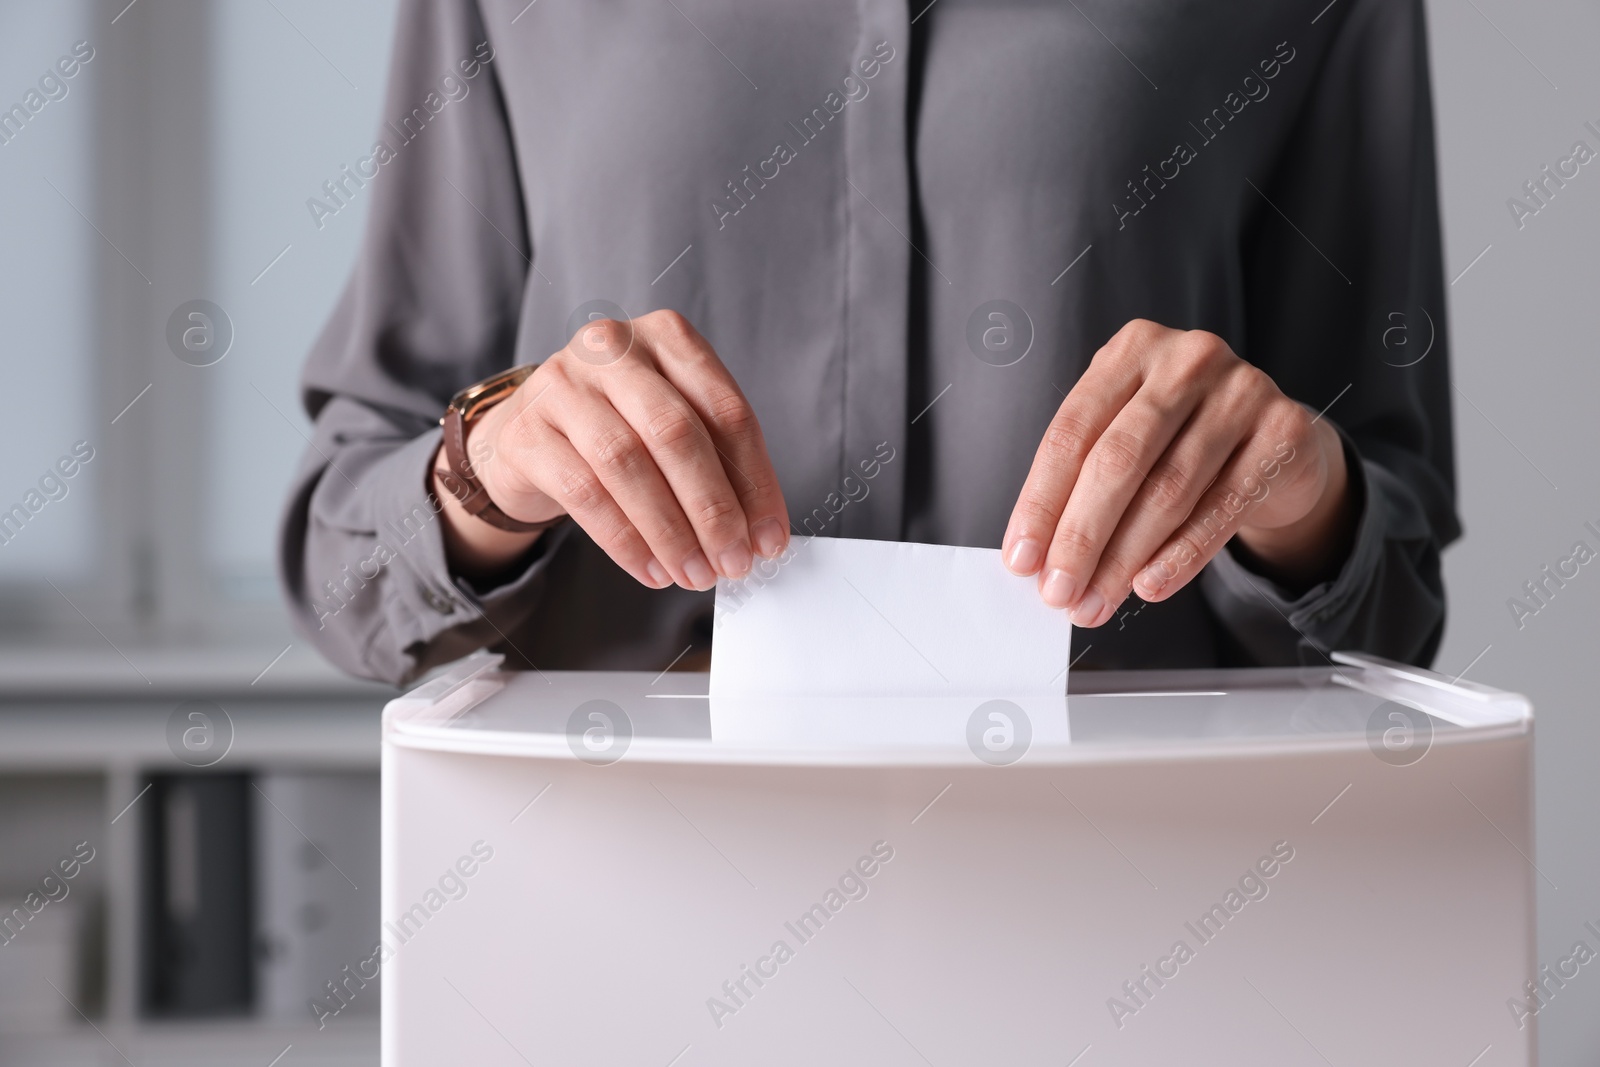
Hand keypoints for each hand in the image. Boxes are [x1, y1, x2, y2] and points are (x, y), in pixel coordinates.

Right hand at [436, 309, 789, 589]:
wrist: (530, 435)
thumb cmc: (616, 427)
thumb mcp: (671, 426)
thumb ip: (717, 464)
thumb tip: (760, 534)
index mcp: (667, 336)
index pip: (725, 412)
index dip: (755, 481)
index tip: (770, 536)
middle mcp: (611, 348)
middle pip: (676, 434)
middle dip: (713, 509)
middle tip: (733, 561)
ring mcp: (561, 385)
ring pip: (628, 464)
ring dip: (671, 531)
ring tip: (694, 573)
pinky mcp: (526, 432)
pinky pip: (584, 494)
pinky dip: (626, 541)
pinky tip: (652, 569)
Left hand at [1002, 319, 1354, 625]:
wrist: (1278, 442)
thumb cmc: (1184, 440)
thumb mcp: (1129, 437)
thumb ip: (1083, 482)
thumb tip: (1039, 558)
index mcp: (1132, 350)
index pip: (1072, 432)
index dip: (1041, 501)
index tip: (1021, 558)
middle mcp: (1187, 359)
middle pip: (1119, 459)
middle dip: (1080, 536)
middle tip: (1058, 591)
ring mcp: (1242, 389)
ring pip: (1169, 489)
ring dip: (1124, 557)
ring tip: (1096, 601)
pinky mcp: (1285, 431)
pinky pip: (1223, 506)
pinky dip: (1181, 555)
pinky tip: (1150, 586)